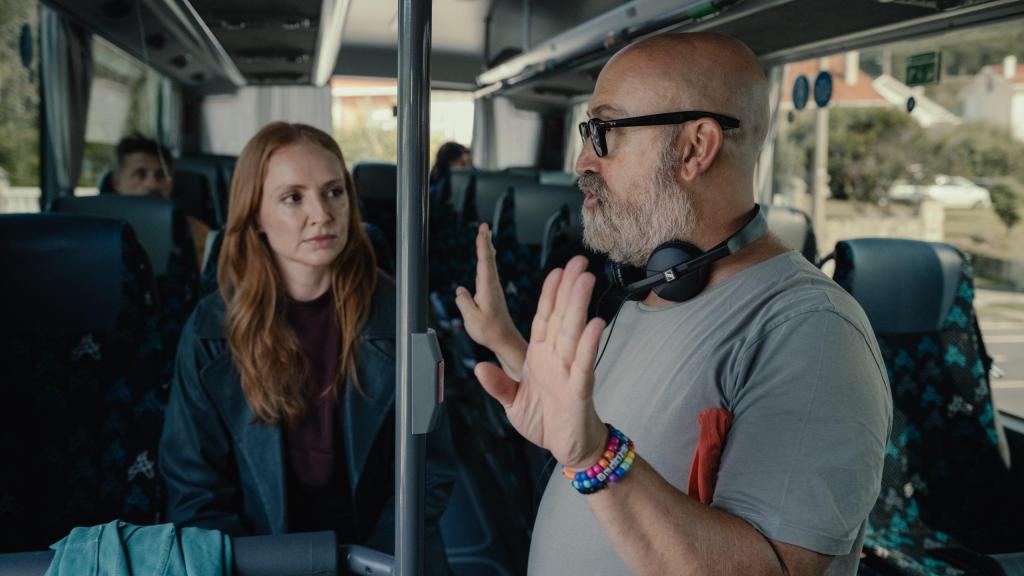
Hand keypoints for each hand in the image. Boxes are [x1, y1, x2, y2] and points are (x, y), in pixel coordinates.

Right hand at [455, 223, 526, 378]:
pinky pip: (489, 272)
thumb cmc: (489, 331)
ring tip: (485, 236)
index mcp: (488, 288)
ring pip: (490, 264)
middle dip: (486, 241)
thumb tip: (460, 290)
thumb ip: (464, 302)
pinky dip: (487, 261)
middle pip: (489, 258)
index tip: (483, 230)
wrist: (504, 340)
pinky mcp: (493, 294)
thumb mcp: (471, 318)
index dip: (483, 244)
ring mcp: (494, 289)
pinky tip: (486, 260)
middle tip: (485, 226)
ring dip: (487, 249)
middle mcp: (492, 285)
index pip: (485, 261)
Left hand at [474, 255, 608, 469]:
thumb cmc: (544, 421)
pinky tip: (595, 325)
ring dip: (579, 306)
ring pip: (574, 333)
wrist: (569, 448)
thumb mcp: (512, 404)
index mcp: (539, 357)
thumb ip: (497, 385)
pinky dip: (588, 345)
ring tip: (586, 280)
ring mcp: (569, 372)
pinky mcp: (579, 390)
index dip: (549, 294)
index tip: (557, 270)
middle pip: (562, 317)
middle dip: (569, 288)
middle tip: (579, 262)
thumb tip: (477, 367)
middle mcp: (556, 359)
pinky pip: (584, 365)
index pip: (544, 318)